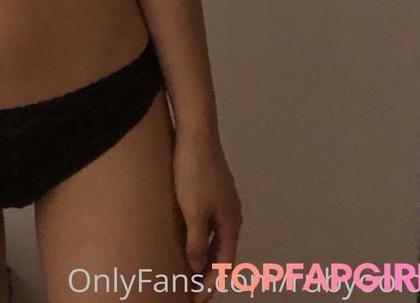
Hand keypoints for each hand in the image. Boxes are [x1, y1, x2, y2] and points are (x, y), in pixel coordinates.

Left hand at [172, 132, 241, 298]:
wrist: (195, 133)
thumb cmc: (194, 174)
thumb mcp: (193, 212)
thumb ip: (196, 241)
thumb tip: (197, 267)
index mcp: (232, 221)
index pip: (225, 263)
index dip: (212, 283)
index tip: (197, 299)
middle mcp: (231, 212)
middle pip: (223, 251)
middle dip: (209, 273)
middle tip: (192, 290)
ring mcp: (222, 199)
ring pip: (216, 236)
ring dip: (205, 255)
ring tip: (189, 271)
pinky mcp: (212, 189)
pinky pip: (209, 222)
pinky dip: (201, 237)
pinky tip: (188, 239)